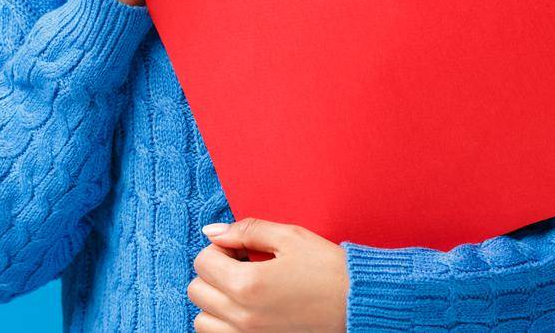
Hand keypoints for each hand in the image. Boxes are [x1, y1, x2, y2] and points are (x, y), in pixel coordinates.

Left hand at [187, 217, 348, 331]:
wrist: (357, 304)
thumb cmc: (328, 270)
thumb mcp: (290, 237)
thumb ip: (248, 230)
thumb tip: (214, 232)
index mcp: (248, 285)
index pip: (203, 262)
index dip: (219, 248)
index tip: (240, 248)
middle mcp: (242, 316)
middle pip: (197, 291)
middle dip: (213, 272)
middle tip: (240, 265)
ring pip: (202, 321)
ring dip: (213, 301)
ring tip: (240, 289)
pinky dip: (222, 323)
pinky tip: (245, 309)